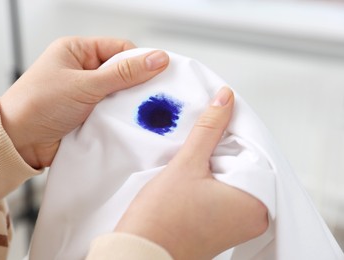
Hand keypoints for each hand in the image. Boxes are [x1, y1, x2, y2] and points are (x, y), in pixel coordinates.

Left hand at [0, 37, 168, 167]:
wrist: (18, 142)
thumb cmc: (38, 104)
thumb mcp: (85, 85)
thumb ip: (123, 74)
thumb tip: (157, 59)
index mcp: (78, 51)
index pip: (119, 49)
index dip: (140, 61)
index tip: (159, 73)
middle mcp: (83, 70)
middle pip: (122, 72)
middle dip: (136, 85)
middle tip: (152, 97)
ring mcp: (86, 94)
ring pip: (119, 94)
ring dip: (127, 104)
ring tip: (139, 112)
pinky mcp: (88, 114)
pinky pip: (112, 112)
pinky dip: (120, 117)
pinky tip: (128, 123)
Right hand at [115, 87, 267, 259]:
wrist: (139, 252)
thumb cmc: (161, 220)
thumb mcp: (187, 165)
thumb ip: (209, 129)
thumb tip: (225, 100)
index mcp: (256, 204)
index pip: (256, 152)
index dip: (233, 132)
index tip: (216, 118)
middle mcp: (254, 217)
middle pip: (245, 164)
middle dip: (222, 148)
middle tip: (199, 141)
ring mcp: (239, 223)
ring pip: (233, 176)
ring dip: (214, 162)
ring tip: (192, 162)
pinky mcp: (223, 225)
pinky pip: (224, 191)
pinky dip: (211, 178)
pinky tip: (192, 175)